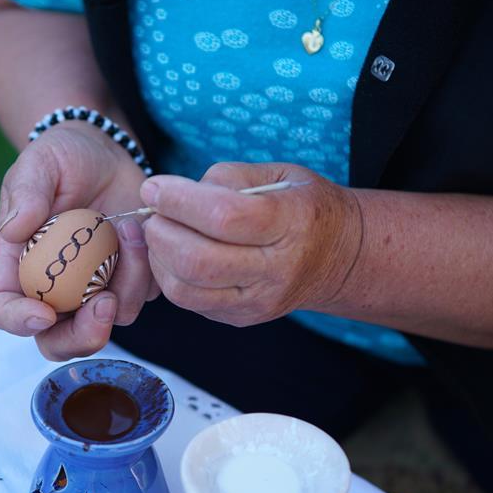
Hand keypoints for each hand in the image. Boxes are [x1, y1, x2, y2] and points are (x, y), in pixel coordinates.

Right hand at [0, 121, 158, 360]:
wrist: (106, 152)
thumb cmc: (63, 157)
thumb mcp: (40, 162)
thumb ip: (26, 193)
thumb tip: (14, 231)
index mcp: (19, 266)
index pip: (3, 309)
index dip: (17, 321)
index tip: (42, 313)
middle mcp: (55, 288)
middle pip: (58, 340)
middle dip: (82, 337)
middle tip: (103, 306)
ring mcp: (94, 288)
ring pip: (109, 321)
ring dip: (124, 288)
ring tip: (128, 233)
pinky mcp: (130, 280)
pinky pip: (142, 296)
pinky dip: (144, 272)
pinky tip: (140, 230)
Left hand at [140, 162, 362, 326]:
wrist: (339, 257)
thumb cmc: (302, 206)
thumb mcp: (278, 175)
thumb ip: (227, 178)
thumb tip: (172, 194)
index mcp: (290, 223)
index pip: (223, 216)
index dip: (179, 200)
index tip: (153, 187)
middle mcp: (275, 269)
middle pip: (198, 260)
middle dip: (160, 233)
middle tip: (154, 213)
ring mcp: (257, 300)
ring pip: (185, 290)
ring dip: (157, 258)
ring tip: (159, 234)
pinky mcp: (240, 317)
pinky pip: (189, 302)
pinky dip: (169, 276)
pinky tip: (172, 255)